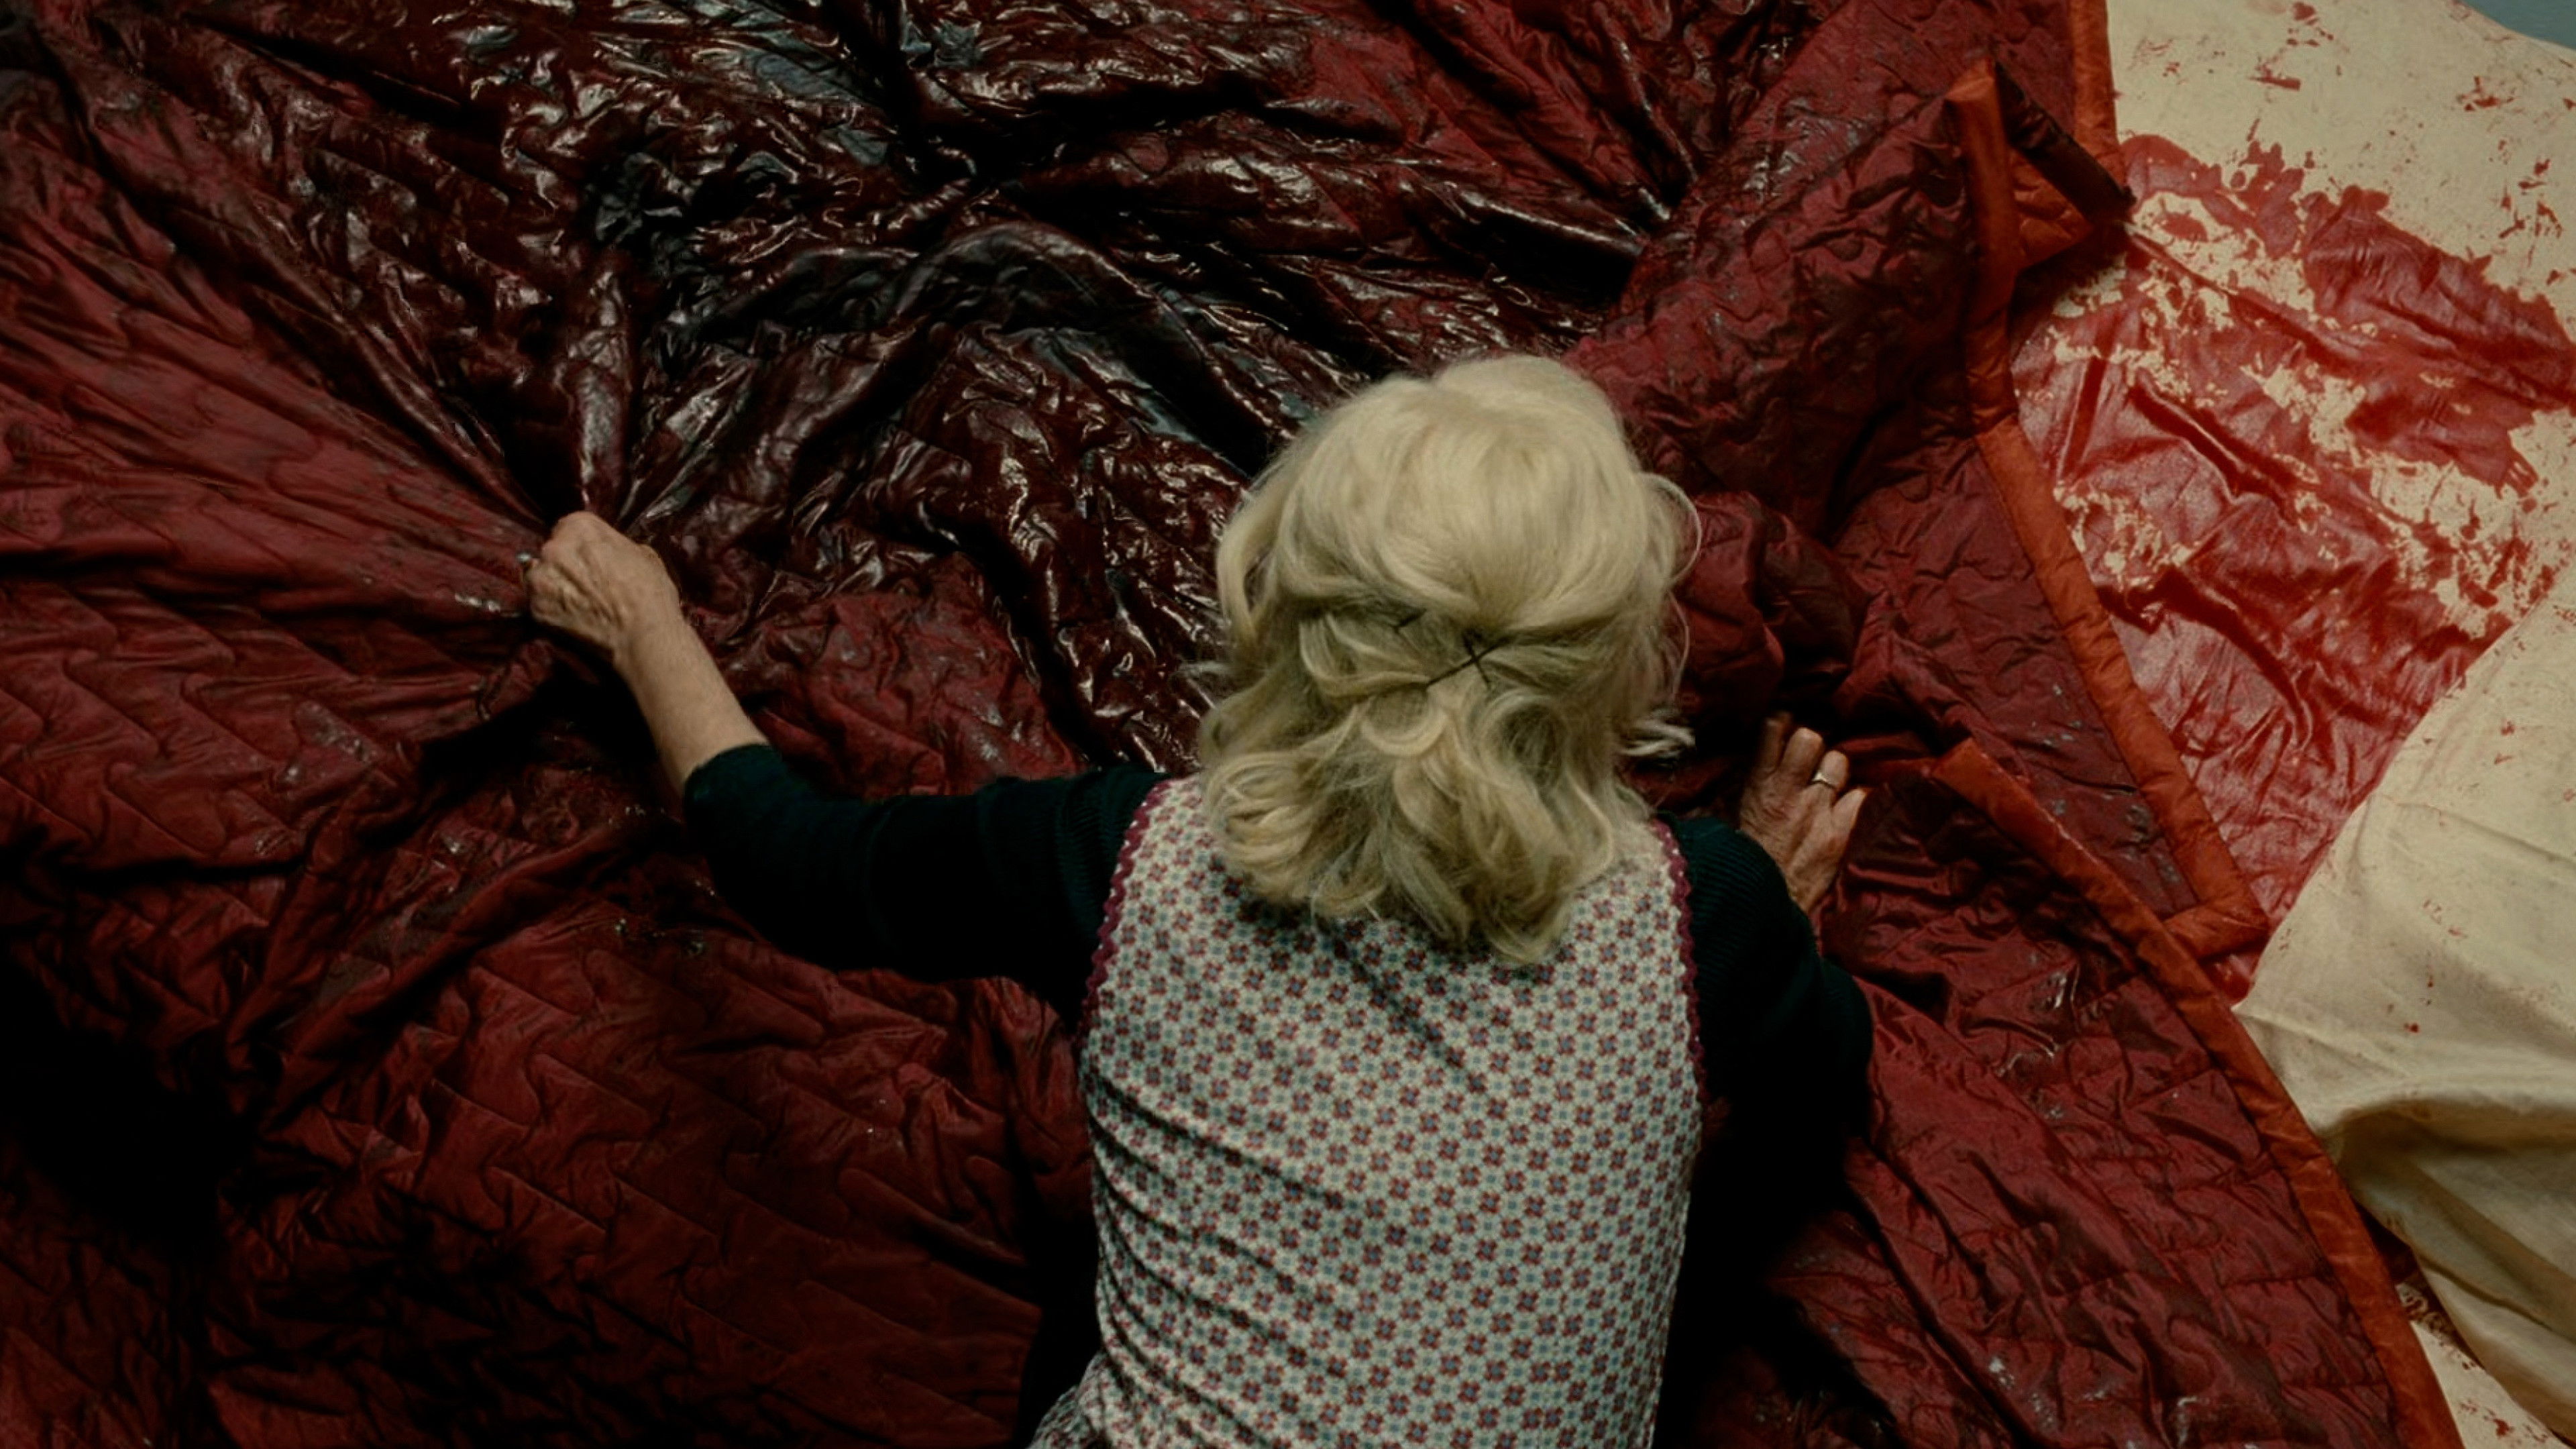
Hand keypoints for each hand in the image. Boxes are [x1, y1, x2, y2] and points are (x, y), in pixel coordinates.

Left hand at [526, 512, 683, 669]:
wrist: (643, 635)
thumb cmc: (650, 595)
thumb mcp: (643, 555)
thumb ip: (615, 546)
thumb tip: (609, 552)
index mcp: (581, 527)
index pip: (569, 528)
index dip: (581, 546)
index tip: (591, 560)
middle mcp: (554, 547)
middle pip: (553, 552)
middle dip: (566, 565)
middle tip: (588, 584)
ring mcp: (541, 578)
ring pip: (541, 577)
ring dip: (556, 587)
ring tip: (580, 603)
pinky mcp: (535, 607)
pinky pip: (539, 604)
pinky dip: (551, 610)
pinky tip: (573, 618)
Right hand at [1736, 712, 1866, 911]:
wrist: (1759, 907)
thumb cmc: (1741, 864)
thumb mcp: (1732, 818)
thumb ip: (1750, 788)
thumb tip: (1761, 763)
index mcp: (1757, 786)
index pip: (1773, 730)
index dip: (1782, 725)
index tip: (1785, 728)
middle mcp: (1788, 791)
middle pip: (1811, 739)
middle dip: (1812, 746)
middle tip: (1809, 763)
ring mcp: (1817, 811)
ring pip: (1839, 762)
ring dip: (1834, 772)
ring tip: (1826, 788)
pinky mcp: (1840, 834)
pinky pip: (1860, 797)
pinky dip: (1855, 803)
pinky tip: (1844, 813)